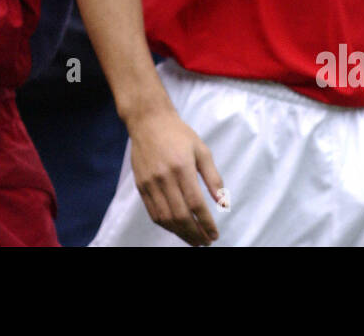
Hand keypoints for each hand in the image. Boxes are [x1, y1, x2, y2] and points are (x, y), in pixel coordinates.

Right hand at [125, 106, 225, 245]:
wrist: (148, 121)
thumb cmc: (178, 134)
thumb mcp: (202, 150)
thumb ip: (213, 177)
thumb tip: (223, 202)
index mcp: (182, 167)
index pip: (195, 203)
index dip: (206, 223)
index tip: (214, 234)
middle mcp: (164, 177)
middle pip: (179, 215)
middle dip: (194, 233)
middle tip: (205, 242)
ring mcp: (150, 183)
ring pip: (165, 218)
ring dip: (180, 233)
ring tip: (193, 240)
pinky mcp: (140, 185)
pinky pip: (153, 212)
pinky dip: (166, 225)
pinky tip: (176, 229)